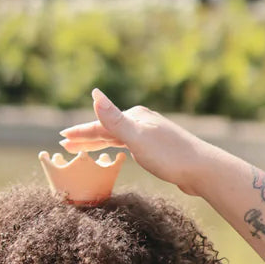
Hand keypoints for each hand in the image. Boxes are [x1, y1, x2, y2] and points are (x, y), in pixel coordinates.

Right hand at [59, 89, 208, 196]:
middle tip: (65, 144)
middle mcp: (142, 122)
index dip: (80, 132)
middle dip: (85, 136)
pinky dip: (115, 148)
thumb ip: (114, 119)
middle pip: (107, 130)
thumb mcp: (137, 138)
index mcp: (135, 117)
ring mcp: (149, 135)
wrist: (202, 170)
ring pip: (116, 138)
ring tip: (82, 149)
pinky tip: (115, 151)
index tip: (62, 138)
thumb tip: (94, 93)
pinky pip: (126, 146)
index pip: (100, 125)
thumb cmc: (169, 156)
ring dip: (98, 142)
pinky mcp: (157, 149)